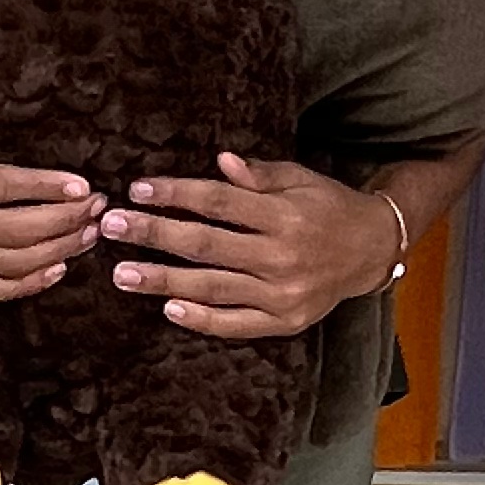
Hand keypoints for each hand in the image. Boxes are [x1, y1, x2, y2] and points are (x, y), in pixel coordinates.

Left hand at [102, 155, 398, 340]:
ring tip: (123, 274)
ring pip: (212, 287)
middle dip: (154, 235)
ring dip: (163, 280)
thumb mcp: (300, 179)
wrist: (372, 251)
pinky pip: (236, 324)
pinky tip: (168, 309)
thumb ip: (258, 176)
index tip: (138, 190)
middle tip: (112, 227)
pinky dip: (202, 320)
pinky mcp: (286, 321)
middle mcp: (283, 256)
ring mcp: (284, 294)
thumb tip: (220, 160)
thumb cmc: (328, 206)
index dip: (176, 195)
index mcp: (285, 215)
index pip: (219, 202)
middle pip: (206, 245)